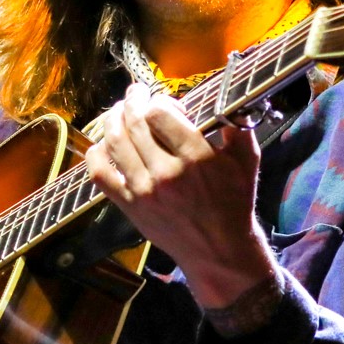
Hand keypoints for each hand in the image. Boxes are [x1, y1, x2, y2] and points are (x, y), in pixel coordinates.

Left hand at [84, 85, 275, 311]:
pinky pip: (99, 174)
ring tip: (118, 110)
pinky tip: (103, 143)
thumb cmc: (234, 203)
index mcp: (196, 159)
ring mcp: (143, 191)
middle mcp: (166, 173)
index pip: (160, 114)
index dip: (159, 101)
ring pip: (114, 142)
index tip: (164, 103)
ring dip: (112, 119)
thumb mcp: (247, 161)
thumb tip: (225, 98)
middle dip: (132, 101)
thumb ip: (238, 126)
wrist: (218, 250)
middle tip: (136, 93)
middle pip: (134, 123)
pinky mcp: (128, 205)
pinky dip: (96, 153)